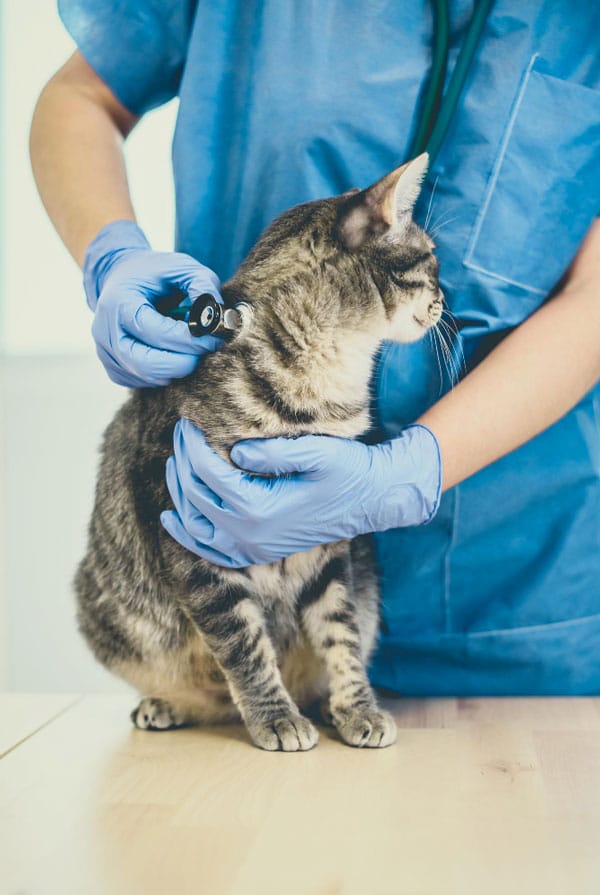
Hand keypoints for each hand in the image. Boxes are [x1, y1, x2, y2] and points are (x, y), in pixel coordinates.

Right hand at [84, 220, 222, 386]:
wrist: (119, 278)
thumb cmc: (152, 273)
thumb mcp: (180, 266)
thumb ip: (201, 284)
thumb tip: (216, 315)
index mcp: (119, 303)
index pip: (156, 332)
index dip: (189, 340)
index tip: (213, 339)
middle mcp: (106, 332)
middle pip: (147, 364)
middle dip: (184, 362)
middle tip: (206, 351)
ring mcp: (106, 354)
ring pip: (147, 377)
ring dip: (177, 368)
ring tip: (191, 349)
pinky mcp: (114, 369)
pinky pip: (144, 382)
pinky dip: (165, 373)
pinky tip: (174, 353)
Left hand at [160, 419, 441, 567]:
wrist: (372, 500)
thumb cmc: (347, 470)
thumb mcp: (316, 453)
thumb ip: (273, 454)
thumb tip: (235, 454)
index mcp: (261, 510)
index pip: (209, 474)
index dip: (192, 446)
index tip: (187, 423)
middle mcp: (252, 536)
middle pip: (197, 496)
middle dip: (183, 462)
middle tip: (180, 433)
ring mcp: (254, 549)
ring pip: (196, 525)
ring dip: (180, 492)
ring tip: (175, 462)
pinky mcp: (258, 552)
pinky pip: (210, 550)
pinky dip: (186, 534)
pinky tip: (172, 517)